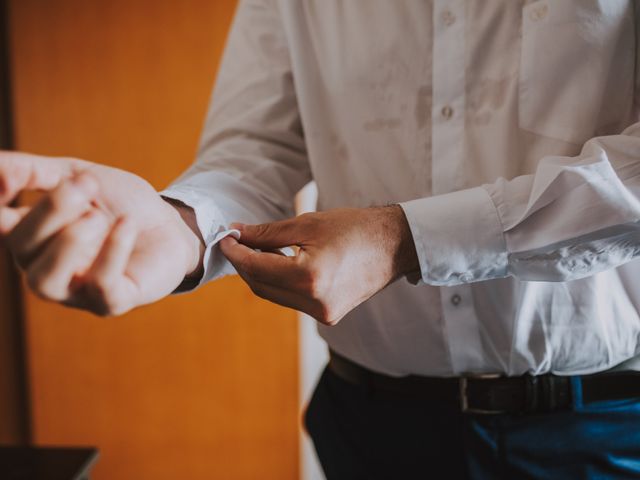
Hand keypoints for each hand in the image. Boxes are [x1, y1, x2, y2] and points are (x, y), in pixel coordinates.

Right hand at [0, 151, 202, 315]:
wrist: (170, 224)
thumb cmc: (118, 204)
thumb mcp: (76, 176)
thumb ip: (32, 172)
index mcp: (31, 236)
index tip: (11, 180)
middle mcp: (46, 267)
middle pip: (22, 247)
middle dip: (50, 211)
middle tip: (86, 184)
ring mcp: (77, 290)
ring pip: (45, 281)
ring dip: (66, 244)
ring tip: (95, 217)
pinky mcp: (113, 302)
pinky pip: (102, 287)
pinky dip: (112, 251)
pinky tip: (126, 224)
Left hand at [219, 206, 418, 324]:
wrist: (394, 245)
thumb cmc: (354, 227)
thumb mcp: (307, 224)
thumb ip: (267, 232)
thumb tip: (237, 233)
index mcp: (310, 278)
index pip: (257, 269)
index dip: (236, 253)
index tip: (225, 237)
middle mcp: (315, 304)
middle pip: (261, 286)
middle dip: (244, 264)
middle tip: (235, 241)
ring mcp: (323, 314)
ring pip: (274, 296)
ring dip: (259, 274)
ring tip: (254, 249)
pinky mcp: (328, 316)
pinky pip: (291, 300)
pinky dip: (278, 283)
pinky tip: (276, 263)